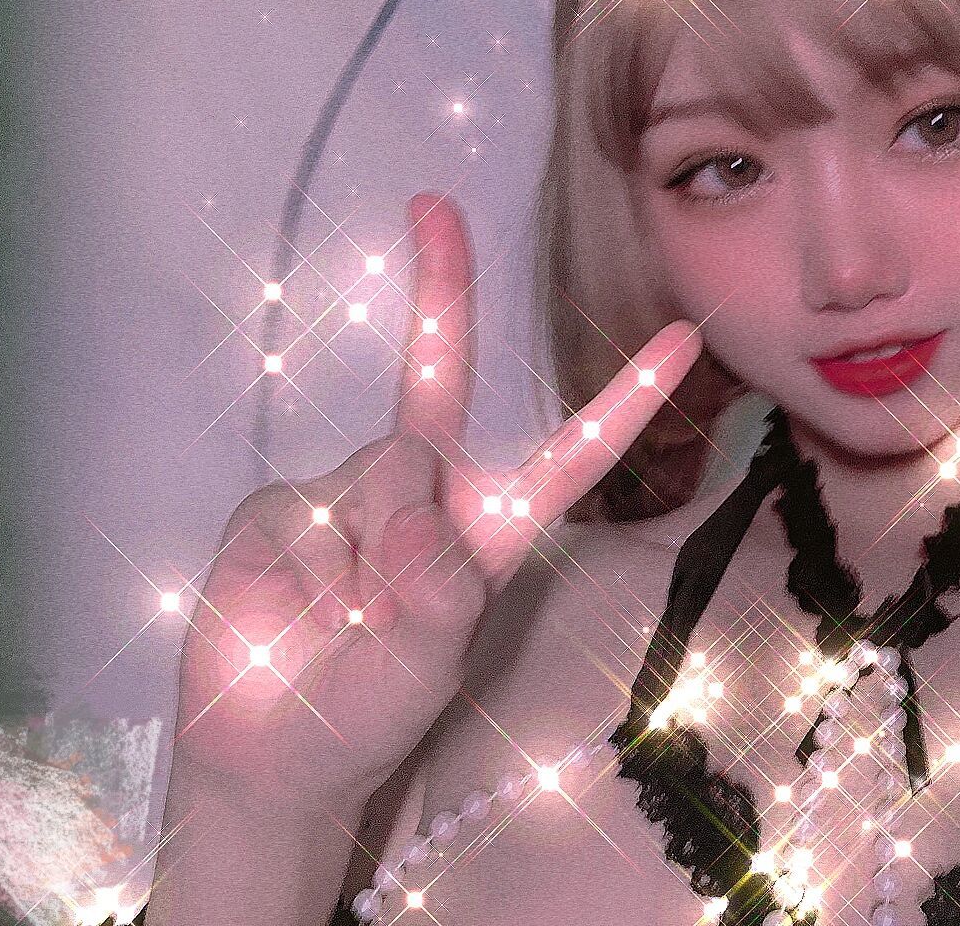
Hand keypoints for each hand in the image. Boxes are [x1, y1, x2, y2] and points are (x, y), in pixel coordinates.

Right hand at [167, 191, 702, 819]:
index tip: (686, 338)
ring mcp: (351, 491)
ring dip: (372, 558)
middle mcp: (425, 490)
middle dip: (440, 284)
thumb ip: (438, 586)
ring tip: (350, 626)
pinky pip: (305, 513)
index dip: (628, 397)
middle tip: (433, 203)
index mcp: (492, 523)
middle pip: (439, 370)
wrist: (273, 754)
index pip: (573, 453)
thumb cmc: (371, 710)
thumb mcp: (431, 661)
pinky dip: (309, 571)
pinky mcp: (280, 506)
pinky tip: (297, 610)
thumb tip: (409, 504)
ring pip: (385, 474)